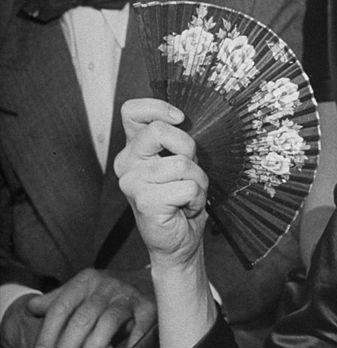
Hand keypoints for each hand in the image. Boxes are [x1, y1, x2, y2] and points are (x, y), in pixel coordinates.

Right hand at [115, 98, 208, 268]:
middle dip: (188, 148)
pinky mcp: (144, 201)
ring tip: (187, 194)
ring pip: (182, 163)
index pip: (132, 111)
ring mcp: (132, 182)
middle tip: (188, 170)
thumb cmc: (182, 198)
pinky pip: (188, 187)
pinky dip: (196, 197)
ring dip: (197, 180)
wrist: (180, 239)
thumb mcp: (181, 160)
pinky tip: (184, 207)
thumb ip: (177, 140)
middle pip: (159, 131)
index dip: (158, 108)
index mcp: (134, 147)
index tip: (180, 119)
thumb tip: (185, 120)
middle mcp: (126, 162)